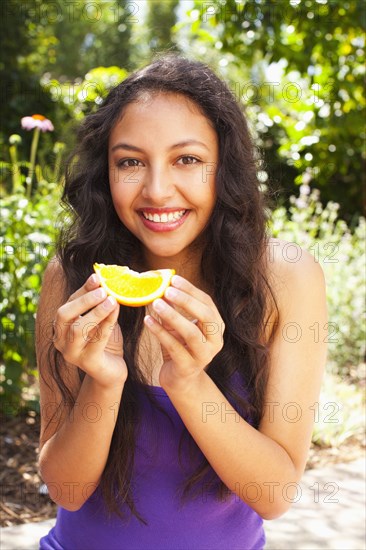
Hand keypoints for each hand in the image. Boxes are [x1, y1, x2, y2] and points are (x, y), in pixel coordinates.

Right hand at [53, 273, 126, 387]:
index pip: (67, 304)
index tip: (96, 278)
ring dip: (96, 312)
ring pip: (79, 329)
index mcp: (60, 327)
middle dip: (84, 300)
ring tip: (112, 300)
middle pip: (64, 315)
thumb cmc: (104, 342)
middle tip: (103, 290)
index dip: (82, 290)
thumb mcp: (99, 319)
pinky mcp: (88, 362)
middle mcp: (60, 340)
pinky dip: (107, 324)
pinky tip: (117, 313)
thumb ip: (97, 302)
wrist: (110, 371)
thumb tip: (101, 277)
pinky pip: (97, 340)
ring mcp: (71, 353)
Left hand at [143, 275, 224, 390]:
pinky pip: (174, 347)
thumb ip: (172, 308)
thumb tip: (160, 286)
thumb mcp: (177, 325)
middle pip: (205, 316)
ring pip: (191, 333)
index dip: (190, 290)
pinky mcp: (189, 367)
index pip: (207, 303)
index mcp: (216, 326)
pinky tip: (147, 321)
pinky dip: (160, 332)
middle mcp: (215, 341)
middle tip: (167, 290)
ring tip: (155, 303)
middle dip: (186, 301)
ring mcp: (204, 355)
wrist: (180, 379)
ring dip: (173, 316)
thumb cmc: (179, 347)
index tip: (173, 279)